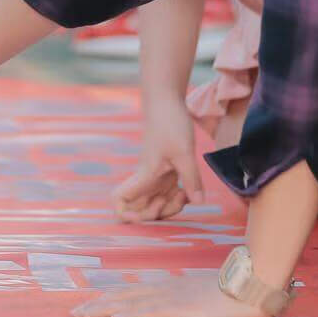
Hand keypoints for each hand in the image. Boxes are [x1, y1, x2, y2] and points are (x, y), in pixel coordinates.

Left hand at [71, 273, 274, 316]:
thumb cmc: (235, 292)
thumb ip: (188, 299)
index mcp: (171, 287)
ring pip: (133, 304)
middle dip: (98, 304)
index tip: (87, 304)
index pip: (133, 291)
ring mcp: (175, 299)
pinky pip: (155, 313)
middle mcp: (167, 290)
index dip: (109, 297)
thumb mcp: (205, 296)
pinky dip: (134, 315)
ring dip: (106, 310)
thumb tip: (176, 306)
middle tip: (75, 314)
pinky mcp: (185, 310)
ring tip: (84, 315)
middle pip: (125, 295)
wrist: (256, 284)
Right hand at [112, 93, 204, 223]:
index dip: (127, 216)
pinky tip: (190, 189)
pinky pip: (166, 193)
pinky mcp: (164, 170)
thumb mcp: (185, 153)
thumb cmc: (170, 123)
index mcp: (144, 176)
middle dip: (160, 214)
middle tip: (179, 200)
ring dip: (170, 206)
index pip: (119, 202)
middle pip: (142, 210)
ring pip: (156, 203)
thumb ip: (192, 179)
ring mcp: (154, 175)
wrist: (166, 100)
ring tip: (187, 194)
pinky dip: (177, 197)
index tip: (148, 215)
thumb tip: (198, 203)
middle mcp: (146, 179)